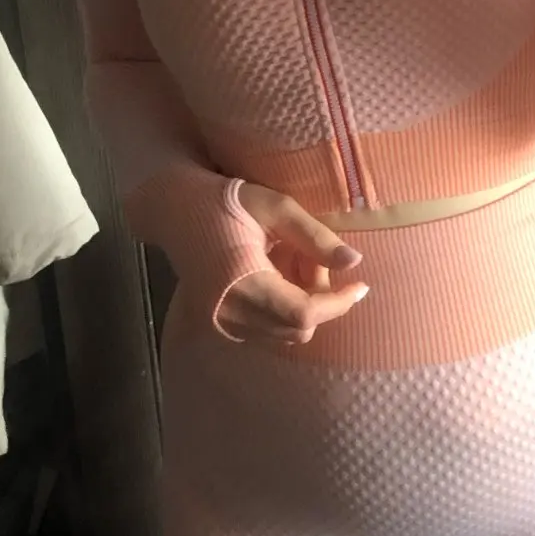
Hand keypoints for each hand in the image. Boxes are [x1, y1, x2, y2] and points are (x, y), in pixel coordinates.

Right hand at [217, 183, 368, 345]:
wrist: (173, 209)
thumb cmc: (227, 201)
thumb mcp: (276, 207)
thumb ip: (316, 237)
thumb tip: (354, 263)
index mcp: (242, 281)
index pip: (302, 313)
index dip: (338, 304)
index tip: (361, 285)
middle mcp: (229, 313)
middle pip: (297, 329)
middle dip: (320, 299)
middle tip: (312, 258)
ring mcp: (221, 323)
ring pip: (283, 333)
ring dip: (302, 305)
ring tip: (292, 261)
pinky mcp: (218, 325)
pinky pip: (265, 330)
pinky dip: (283, 309)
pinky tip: (276, 274)